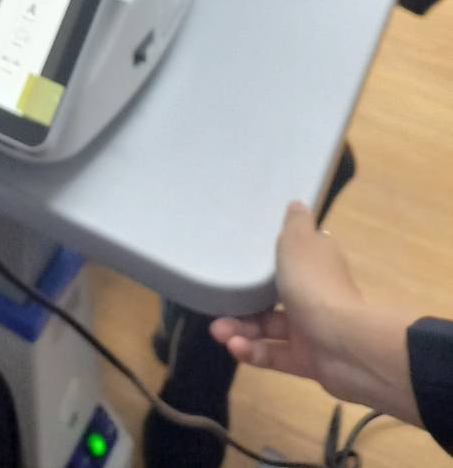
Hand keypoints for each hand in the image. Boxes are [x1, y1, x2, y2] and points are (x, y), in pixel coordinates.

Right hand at [211, 202, 420, 423]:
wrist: (344, 344)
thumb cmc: (315, 284)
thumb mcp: (298, 241)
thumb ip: (295, 223)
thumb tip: (298, 203)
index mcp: (318, 264)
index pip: (296, 258)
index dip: (272, 258)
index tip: (243, 259)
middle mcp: (316, 295)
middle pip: (275, 296)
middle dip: (244, 302)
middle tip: (219, 306)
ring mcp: (313, 330)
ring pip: (270, 328)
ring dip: (242, 329)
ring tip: (219, 332)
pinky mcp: (309, 360)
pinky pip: (276, 354)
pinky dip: (254, 351)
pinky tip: (235, 348)